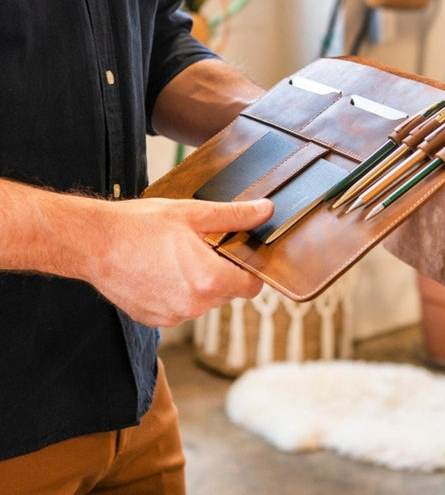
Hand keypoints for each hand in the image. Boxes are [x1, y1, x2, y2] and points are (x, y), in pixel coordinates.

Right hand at [85, 197, 273, 326]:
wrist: (93, 242)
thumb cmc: (140, 226)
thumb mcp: (194, 214)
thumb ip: (235, 216)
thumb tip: (264, 211)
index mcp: (210, 280)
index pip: (252, 287)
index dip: (249, 270)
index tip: (238, 256)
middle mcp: (195, 306)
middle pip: (227, 293)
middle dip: (220, 271)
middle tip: (200, 247)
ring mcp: (173, 316)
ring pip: (202, 301)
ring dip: (198, 283)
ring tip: (175, 257)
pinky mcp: (153, 320)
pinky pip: (178, 308)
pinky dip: (176, 293)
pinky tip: (159, 271)